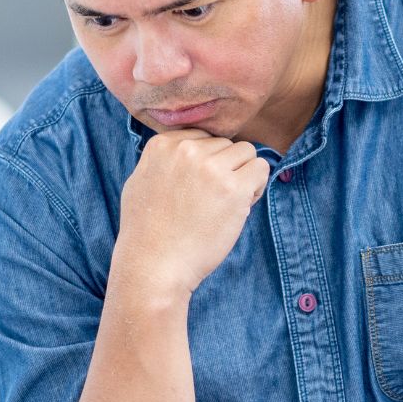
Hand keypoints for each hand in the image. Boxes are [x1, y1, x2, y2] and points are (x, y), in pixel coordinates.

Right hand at [113, 130, 270, 299]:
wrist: (154, 265)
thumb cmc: (146, 232)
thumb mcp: (140, 181)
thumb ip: (164, 159)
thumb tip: (188, 146)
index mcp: (162, 144)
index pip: (202, 136)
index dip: (207, 160)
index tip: (199, 186)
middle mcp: (187, 150)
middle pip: (226, 143)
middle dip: (225, 168)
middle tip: (213, 199)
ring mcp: (211, 167)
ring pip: (247, 151)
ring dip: (243, 174)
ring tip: (227, 202)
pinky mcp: (233, 188)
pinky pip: (261, 168)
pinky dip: (257, 186)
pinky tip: (241, 206)